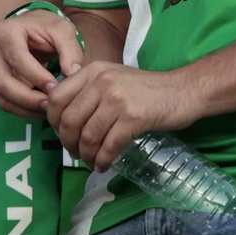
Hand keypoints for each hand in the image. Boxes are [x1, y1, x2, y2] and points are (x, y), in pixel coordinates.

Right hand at [0, 8, 84, 116]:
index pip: (17, 58)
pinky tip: (40, 110)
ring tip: (48, 108)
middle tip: (51, 103)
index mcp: (6, 31)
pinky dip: (22, 110)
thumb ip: (70, 49)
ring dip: (25, 107)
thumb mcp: (63, 30)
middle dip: (28, 97)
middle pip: (3, 81)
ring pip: (1, 95)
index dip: (36, 76)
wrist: (34, 28)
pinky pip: (3, 102)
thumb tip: (72, 74)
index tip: (55, 86)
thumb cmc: (47, 27)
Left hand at [45, 62, 192, 171]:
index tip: (62, 134)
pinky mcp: (133, 117)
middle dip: (69, 144)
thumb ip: (87, 89)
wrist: (183, 90)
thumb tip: (57, 113)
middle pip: (68, 121)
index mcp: (93, 70)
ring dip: (86, 156)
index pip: (56, 98)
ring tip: (91, 162)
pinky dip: (102, 160)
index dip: (53, 122)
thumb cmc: (147, 89)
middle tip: (76, 153)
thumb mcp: (113, 78)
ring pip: (87, 137)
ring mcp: (117, 98)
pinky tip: (104, 164)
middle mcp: (102, 81)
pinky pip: (108, 146)